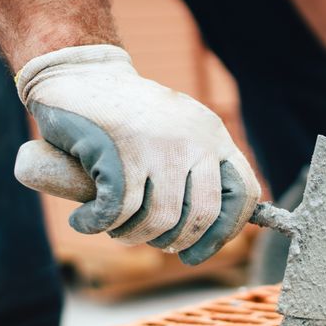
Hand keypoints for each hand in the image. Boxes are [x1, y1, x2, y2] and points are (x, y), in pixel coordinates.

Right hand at [15, 45, 260, 263]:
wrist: (80, 73)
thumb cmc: (128, 117)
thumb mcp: (178, 133)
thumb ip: (198, 170)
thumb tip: (210, 234)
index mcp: (214, 136)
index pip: (244, 194)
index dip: (225, 232)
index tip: (196, 252)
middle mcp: (194, 140)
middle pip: (202, 215)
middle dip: (173, 242)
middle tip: (148, 240)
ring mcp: (159, 145)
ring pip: (159, 219)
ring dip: (131, 236)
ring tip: (115, 229)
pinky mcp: (120, 151)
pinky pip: (118, 211)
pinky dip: (96, 224)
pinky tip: (85, 220)